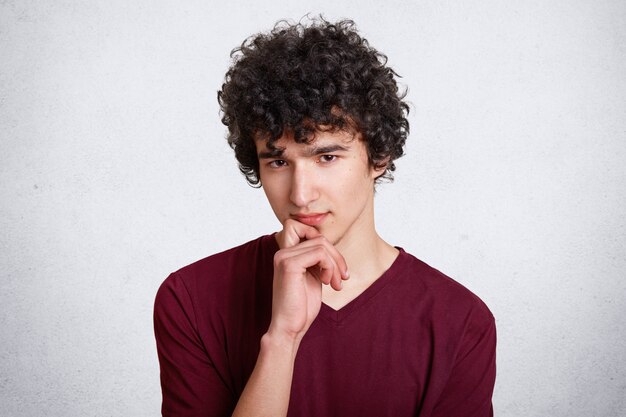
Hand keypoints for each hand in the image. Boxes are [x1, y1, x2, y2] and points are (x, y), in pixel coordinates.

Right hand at [268, 219, 348, 341]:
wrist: (290, 328)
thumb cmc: (302, 307)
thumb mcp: (313, 277)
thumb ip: (317, 260)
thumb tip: (330, 246)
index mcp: (286, 255)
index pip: (304, 229)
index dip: (322, 242)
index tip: (333, 264)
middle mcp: (282, 252)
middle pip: (319, 237)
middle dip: (336, 256)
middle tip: (342, 277)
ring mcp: (284, 257)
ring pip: (322, 244)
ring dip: (335, 264)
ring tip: (335, 283)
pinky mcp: (289, 265)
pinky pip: (320, 253)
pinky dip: (330, 266)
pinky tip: (327, 282)